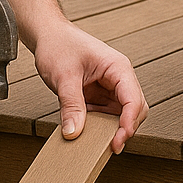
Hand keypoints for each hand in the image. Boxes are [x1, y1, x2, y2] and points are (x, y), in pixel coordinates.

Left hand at [31, 23, 147, 153]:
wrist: (47, 35)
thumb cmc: (58, 45)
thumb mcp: (63, 76)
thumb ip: (71, 105)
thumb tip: (74, 132)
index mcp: (117, 67)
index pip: (133, 99)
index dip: (129, 122)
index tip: (118, 139)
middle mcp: (119, 77)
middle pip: (135, 109)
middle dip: (126, 128)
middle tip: (111, 146)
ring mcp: (110, 87)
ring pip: (122, 114)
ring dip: (112, 127)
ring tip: (98, 140)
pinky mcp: (100, 94)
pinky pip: (107, 114)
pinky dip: (100, 124)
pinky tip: (89, 130)